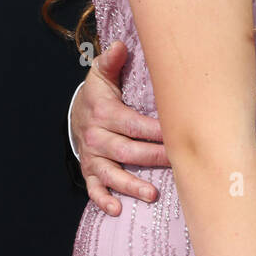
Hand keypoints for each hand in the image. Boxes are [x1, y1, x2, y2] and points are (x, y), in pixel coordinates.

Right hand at [73, 40, 169, 214]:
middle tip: (177, 163)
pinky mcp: (90, 171)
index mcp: (104, 112)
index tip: (177, 135)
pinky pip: (94, 188)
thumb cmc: (100, 94)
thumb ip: (111, 62)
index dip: (155, 131)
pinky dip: (103, 200)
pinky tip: (117, 210)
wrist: (77, 113)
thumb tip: (120, 46)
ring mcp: (93, 157)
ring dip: (131, 185)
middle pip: (128, 150)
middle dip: (153, 157)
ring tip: (152, 194)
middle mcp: (97, 137)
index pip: (133, 124)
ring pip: (112, 173)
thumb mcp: (102, 75)